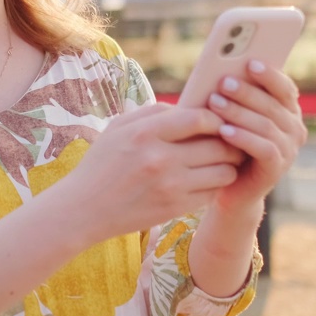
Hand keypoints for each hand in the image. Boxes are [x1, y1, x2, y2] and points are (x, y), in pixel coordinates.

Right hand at [57, 103, 244, 242]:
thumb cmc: (101, 163)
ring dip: (228, 165)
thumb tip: (188, 106)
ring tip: (223, 161)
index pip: (199, 118)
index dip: (216, 118)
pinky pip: (212, 193)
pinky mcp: (175, 208)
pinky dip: (215, 185)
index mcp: (145, 132)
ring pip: (223, 171)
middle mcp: (160, 158)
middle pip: (218, 145)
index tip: (217, 121)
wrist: (84, 208)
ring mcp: (170, 186)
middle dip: (230, 141)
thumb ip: (153, 112)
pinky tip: (208, 180)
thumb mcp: (118, 127)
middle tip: (232, 141)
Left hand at [205, 59, 307, 213]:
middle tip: (223, 82)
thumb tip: (224, 69)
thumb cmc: (228, 145)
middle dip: (246, 91)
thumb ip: (237, 96)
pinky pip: (263, 148)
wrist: (230, 189)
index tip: (250, 62)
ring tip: (215, 102)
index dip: (269, 75)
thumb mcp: (234, 117)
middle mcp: (294, 128)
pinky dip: (243, 137)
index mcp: (288, 111)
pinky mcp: (278, 168)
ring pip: (266, 125)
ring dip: (239, 112)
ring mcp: (289, 149)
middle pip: (272, 104)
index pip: (285, 87)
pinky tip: (223, 130)